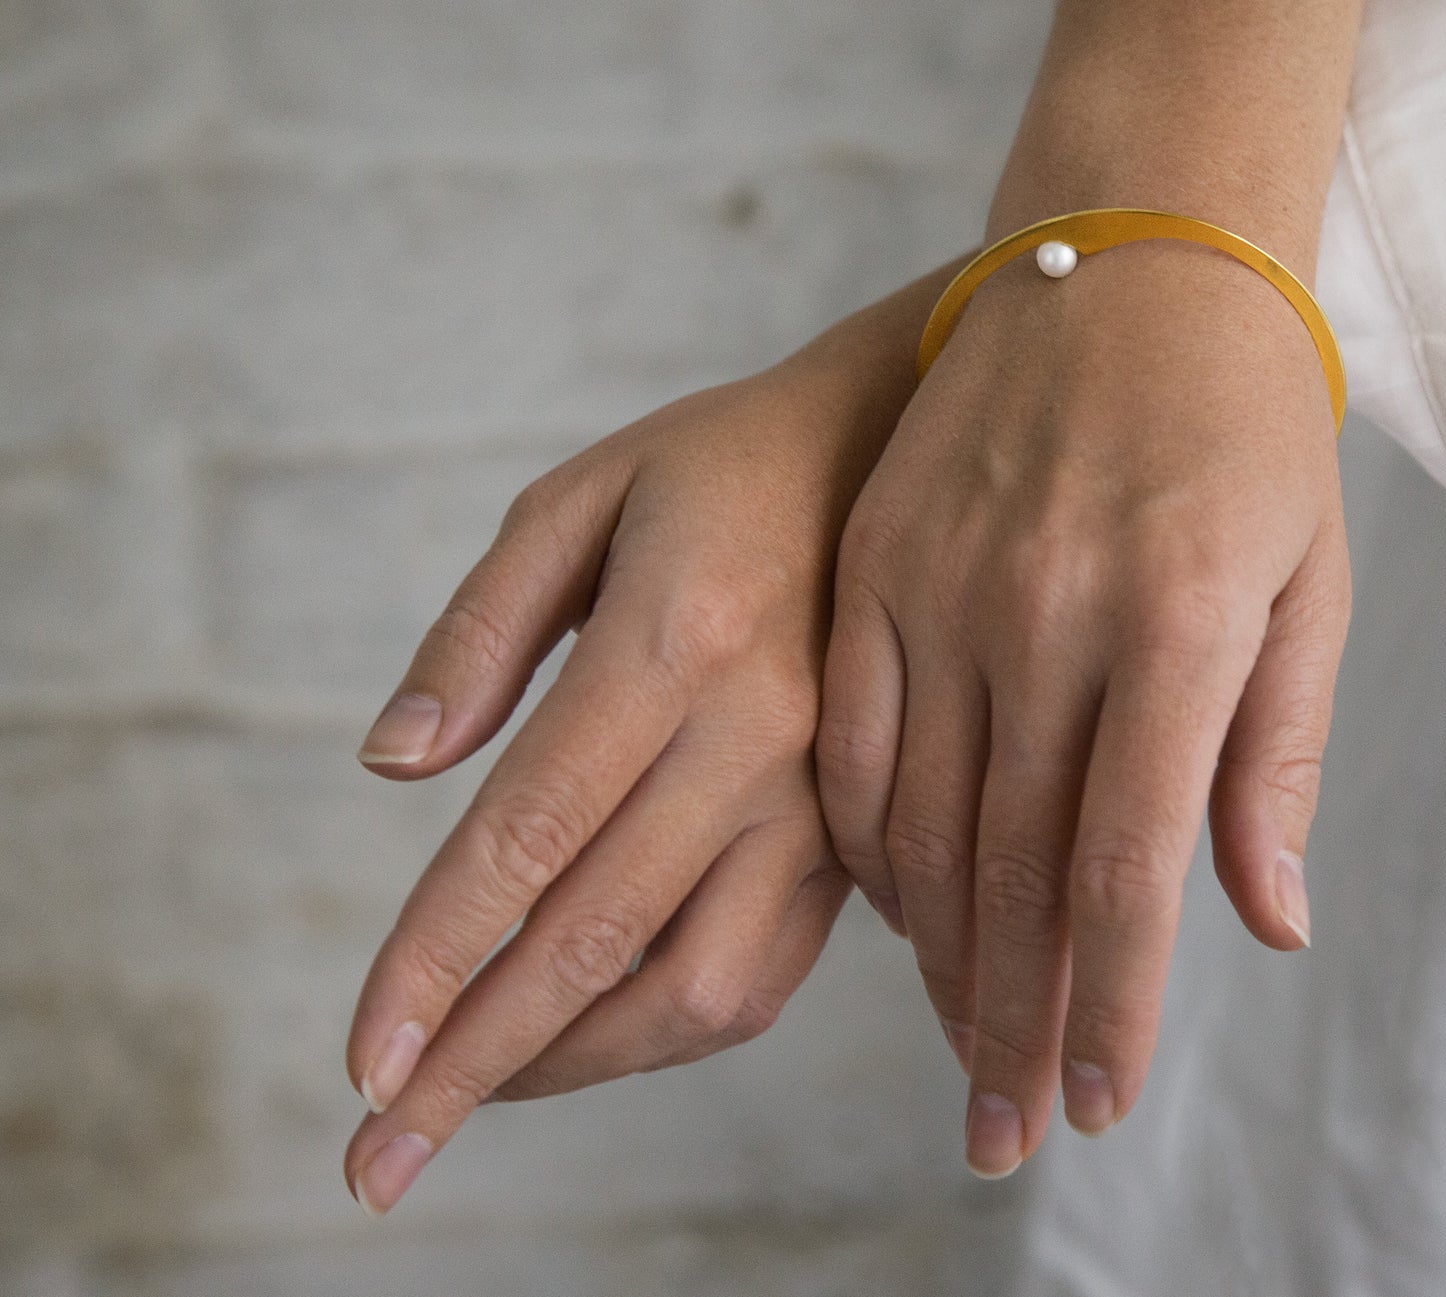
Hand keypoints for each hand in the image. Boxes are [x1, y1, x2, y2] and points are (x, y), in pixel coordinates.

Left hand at [339, 268, 945, 1214]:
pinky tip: (593, 1033)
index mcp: (674, 642)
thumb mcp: (578, 498)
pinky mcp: (860, 835)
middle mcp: (760, 740)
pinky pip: (767, 972)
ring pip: (700, 989)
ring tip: (476, 1090)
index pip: (526, 838)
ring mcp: (825, 798)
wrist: (898, 455)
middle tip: (378, 1158)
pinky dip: (670, 1030)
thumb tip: (390, 768)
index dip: (432, 962)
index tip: (358, 1061)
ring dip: (579, 1065)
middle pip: (598, 943)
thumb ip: (478, 629)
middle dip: (474, 1064)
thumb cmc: (714, 471)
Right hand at [815, 240, 1350, 1175]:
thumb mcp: (1308, 584)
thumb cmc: (1247, 432)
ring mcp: (944, 583)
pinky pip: (853, 740)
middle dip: (1014, 1021)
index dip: (1110, 1006)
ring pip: (925, 822)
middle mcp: (1050, 610)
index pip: (1128, 866)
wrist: (1133, 261)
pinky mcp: (876, 563)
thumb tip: (1266, 924)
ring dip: (943, 956)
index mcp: (1180, 620)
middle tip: (1005, 1132)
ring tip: (961, 1050)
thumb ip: (1278, 758)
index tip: (1093, 1103)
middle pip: (1016, 870)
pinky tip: (900, 908)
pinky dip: (873, 842)